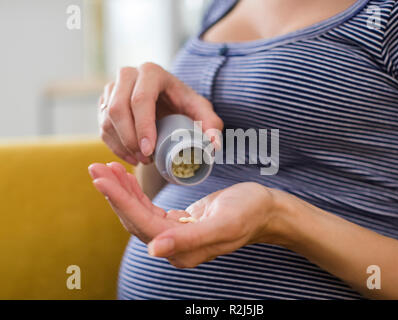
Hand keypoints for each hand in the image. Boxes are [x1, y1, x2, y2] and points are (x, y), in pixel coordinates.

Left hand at [88, 162, 276, 267]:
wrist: (266, 210)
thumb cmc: (250, 213)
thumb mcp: (224, 223)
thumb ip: (190, 239)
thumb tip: (154, 250)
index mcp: (183, 250)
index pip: (142, 224)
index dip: (120, 201)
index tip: (102, 178)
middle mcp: (175, 248)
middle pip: (135, 220)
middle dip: (114, 194)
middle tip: (95, 168)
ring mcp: (176, 236)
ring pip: (139, 214)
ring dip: (121, 192)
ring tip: (105, 169)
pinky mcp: (178, 224)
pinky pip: (150, 210)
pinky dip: (136, 194)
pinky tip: (127, 180)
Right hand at [98, 63, 222, 165]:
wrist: (169, 104)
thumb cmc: (186, 106)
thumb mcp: (202, 112)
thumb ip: (212, 126)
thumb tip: (213, 146)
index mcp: (152, 72)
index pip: (140, 99)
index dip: (143, 127)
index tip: (149, 151)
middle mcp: (128, 75)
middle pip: (118, 108)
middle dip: (130, 139)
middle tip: (146, 159)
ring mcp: (112, 87)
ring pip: (106, 119)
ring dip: (122, 144)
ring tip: (142, 160)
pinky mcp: (104, 102)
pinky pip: (102, 127)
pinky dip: (114, 146)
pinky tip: (130, 157)